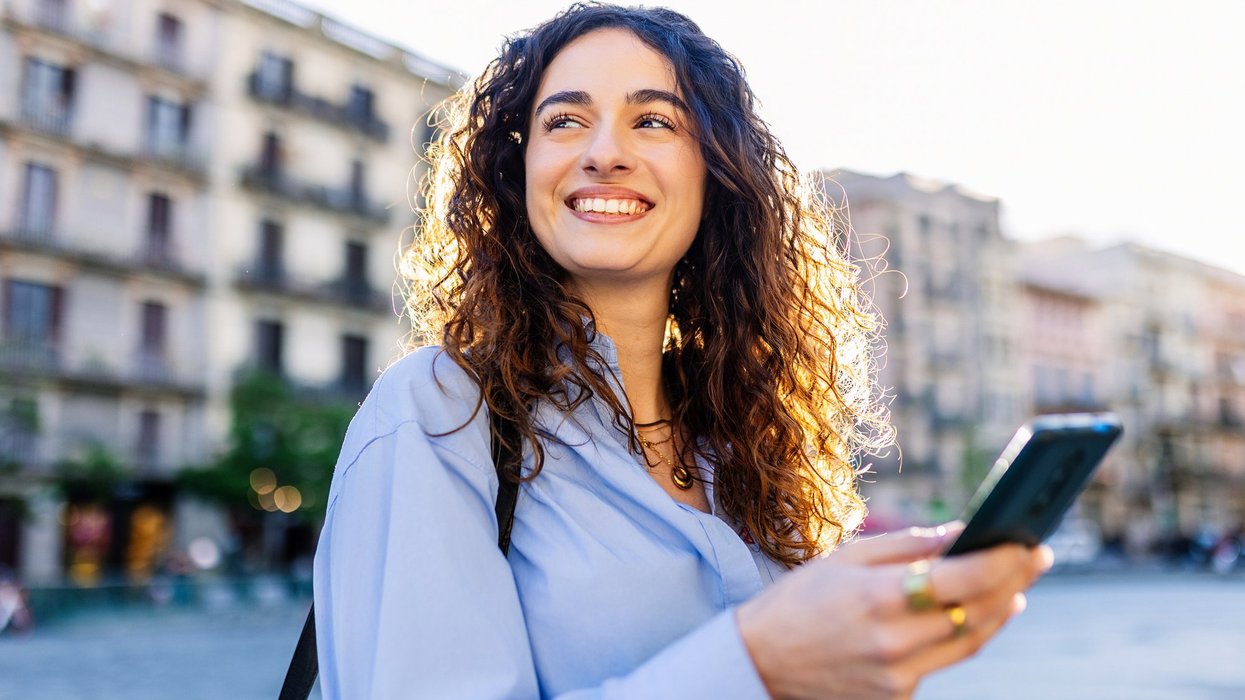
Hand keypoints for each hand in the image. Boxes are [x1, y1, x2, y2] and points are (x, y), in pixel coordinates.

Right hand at [735, 524, 1052, 699]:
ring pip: (972, 641)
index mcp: (879, 597)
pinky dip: (967, 634)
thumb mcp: (848, 558)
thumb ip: (909, 545)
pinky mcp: (898, 697)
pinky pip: (945, 661)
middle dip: (1014, 581)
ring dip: (1000, 610)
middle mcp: (894, 642)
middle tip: (1036, 555)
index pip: (965, 578)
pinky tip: (978, 614)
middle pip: (979, 612)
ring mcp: (899, 676)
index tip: (1026, 540)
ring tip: (1016, 584)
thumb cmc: (802, 599)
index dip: (1004, 560)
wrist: (762, 661)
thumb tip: (964, 532)